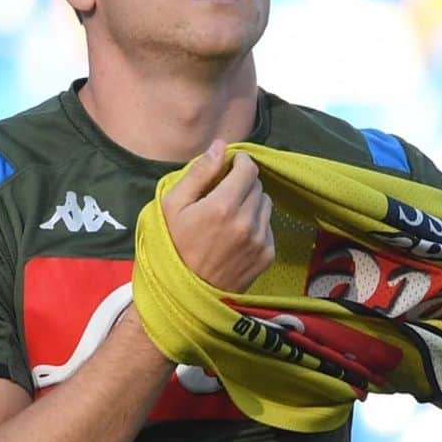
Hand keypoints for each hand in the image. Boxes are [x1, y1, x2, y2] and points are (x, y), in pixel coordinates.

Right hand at [161, 140, 274, 291]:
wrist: (185, 294)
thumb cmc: (173, 248)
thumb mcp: (172, 206)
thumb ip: (198, 173)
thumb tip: (220, 147)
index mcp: (223, 206)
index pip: (248, 168)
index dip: (239, 163)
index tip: (230, 167)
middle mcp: (246, 222)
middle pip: (258, 186)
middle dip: (243, 184)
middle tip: (224, 196)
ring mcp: (259, 240)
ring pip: (266, 205)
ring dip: (251, 203)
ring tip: (230, 217)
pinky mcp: (266, 256)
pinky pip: (268, 227)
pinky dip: (256, 225)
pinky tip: (236, 236)